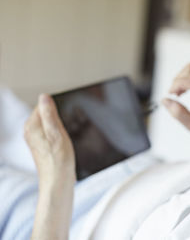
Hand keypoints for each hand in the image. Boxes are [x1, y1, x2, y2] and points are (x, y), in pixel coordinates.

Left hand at [25, 94, 75, 239]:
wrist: (57, 182)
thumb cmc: (59, 161)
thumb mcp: (57, 134)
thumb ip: (49, 115)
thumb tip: (44, 97)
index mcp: (32, 126)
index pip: (44, 105)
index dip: (58, 107)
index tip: (67, 115)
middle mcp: (30, 131)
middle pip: (46, 114)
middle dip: (59, 116)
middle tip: (67, 129)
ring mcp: (35, 139)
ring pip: (49, 123)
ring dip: (60, 126)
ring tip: (66, 137)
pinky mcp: (42, 146)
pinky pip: (51, 132)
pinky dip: (59, 134)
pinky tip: (65, 142)